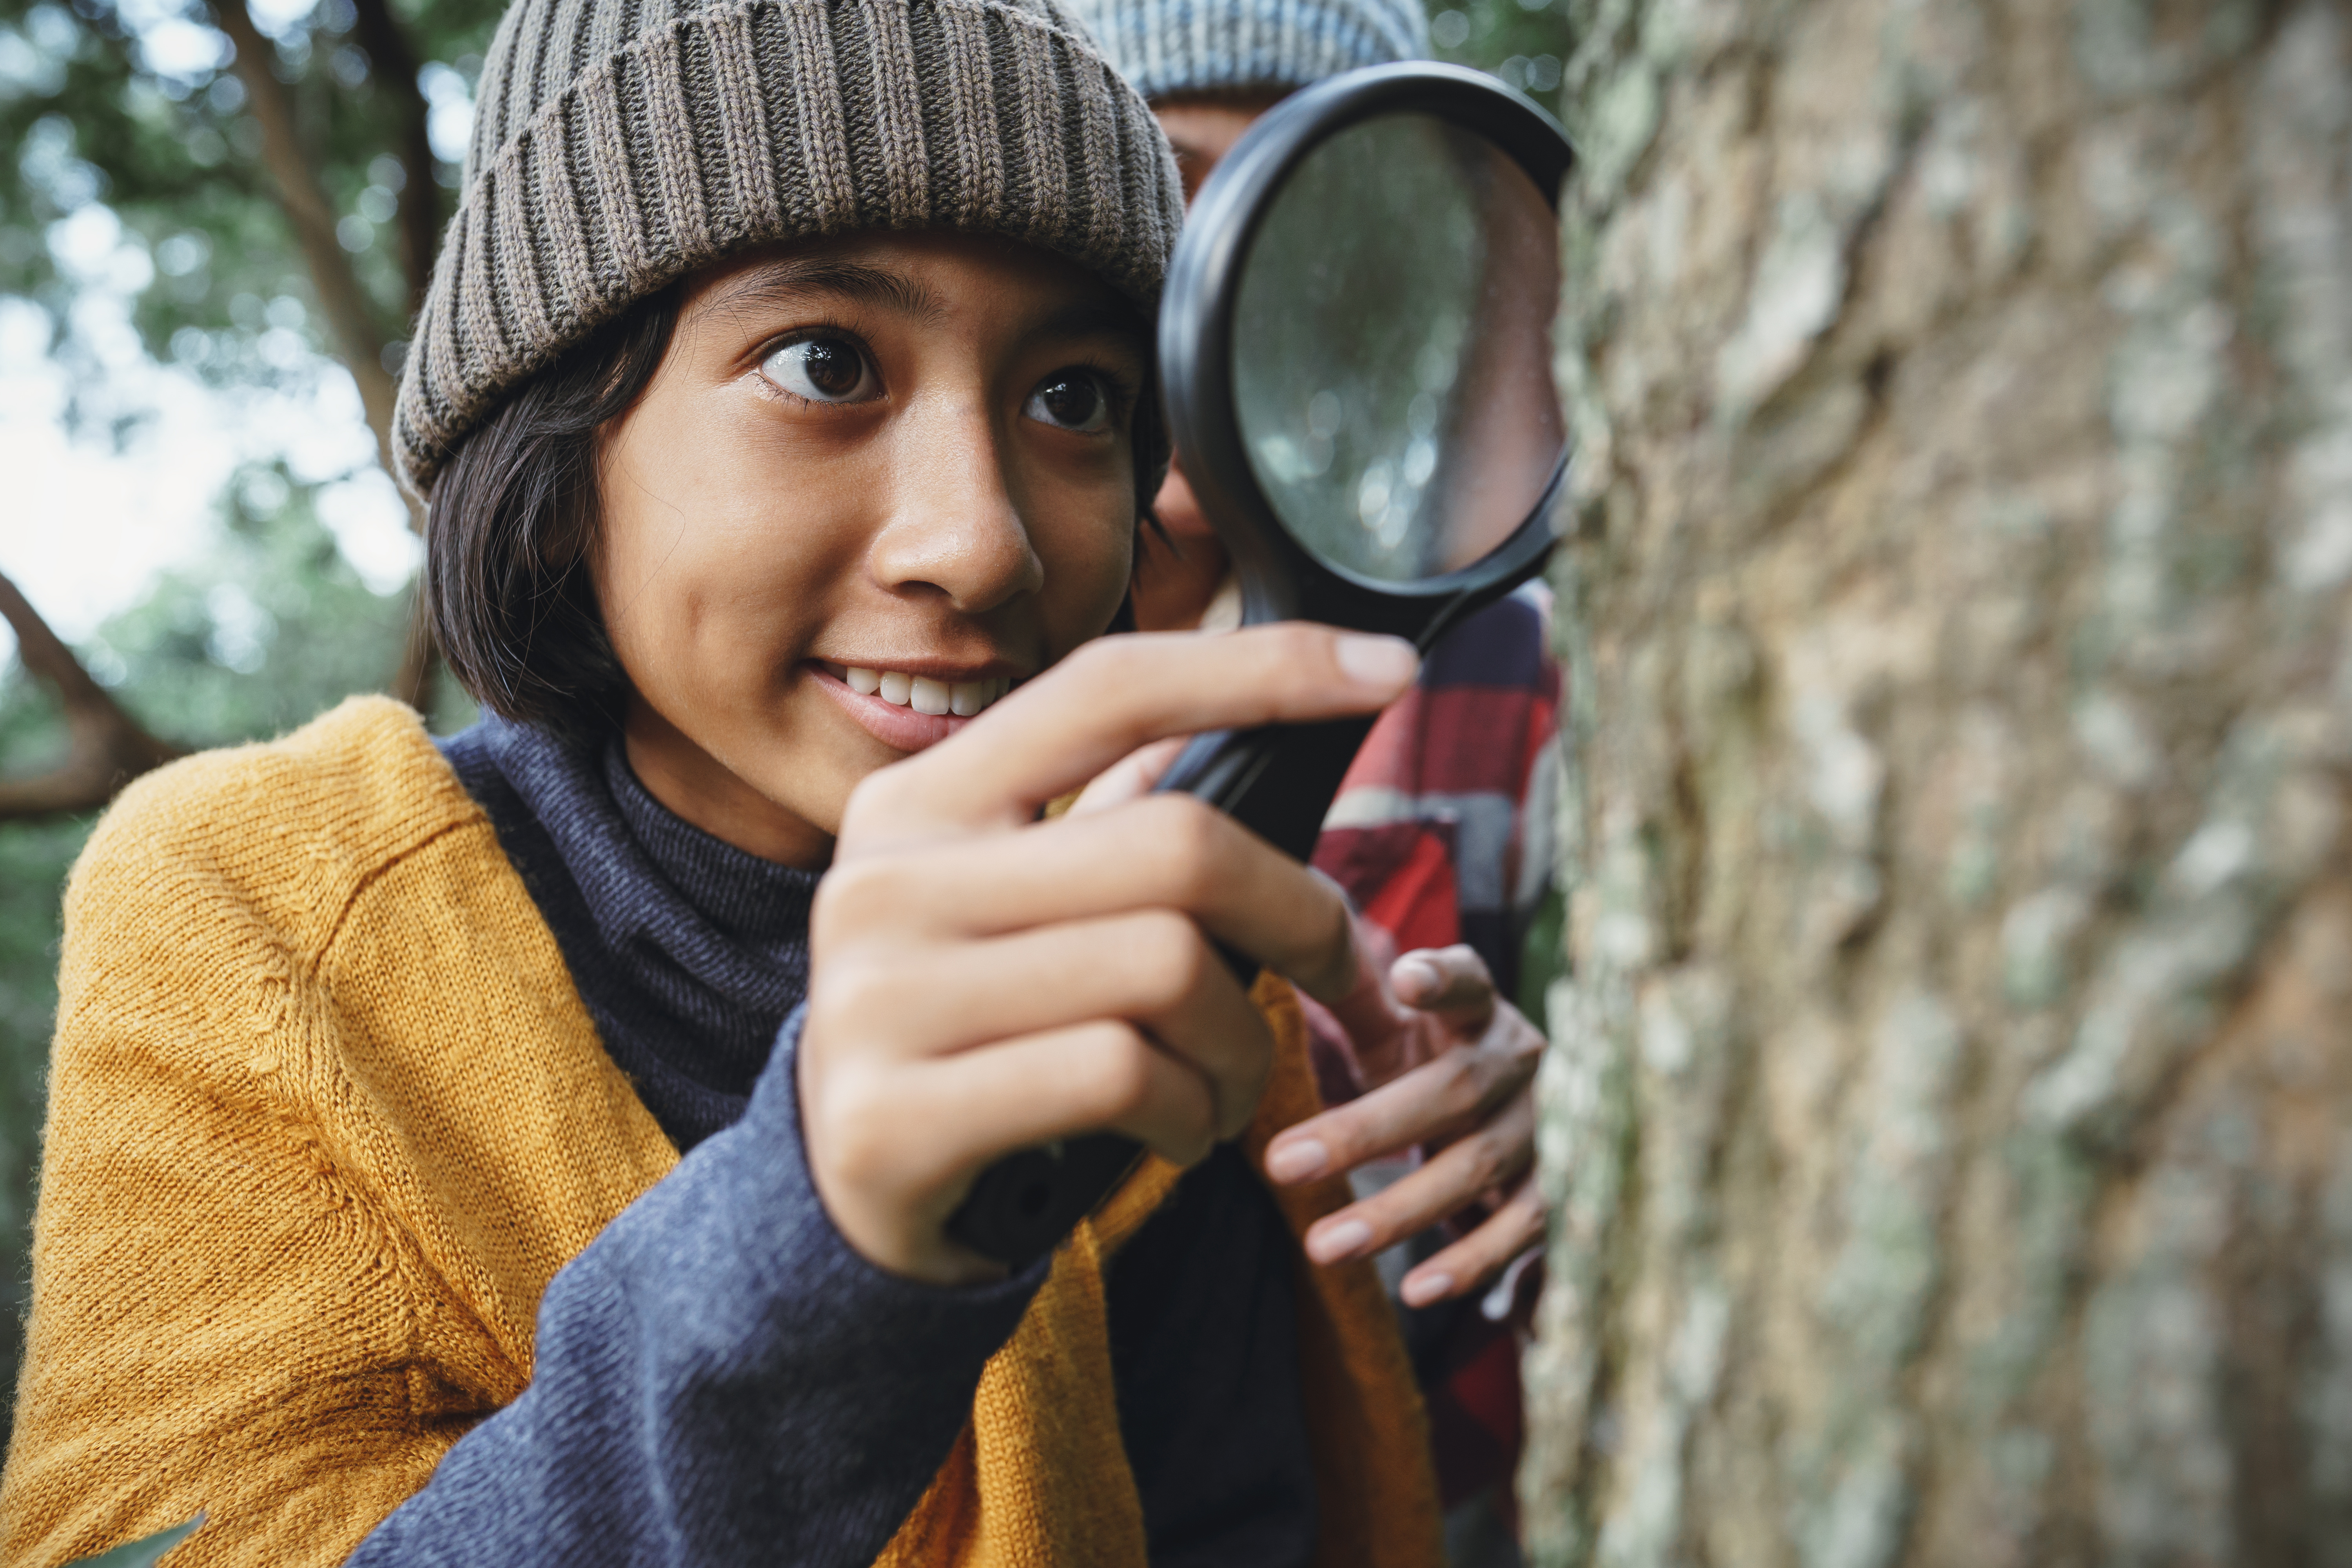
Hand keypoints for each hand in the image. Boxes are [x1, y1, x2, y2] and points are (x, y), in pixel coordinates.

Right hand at [797, 626, 1417, 1283]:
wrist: (845, 1193)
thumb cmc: (979, 1027)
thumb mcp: (1014, 902)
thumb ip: (1106, 816)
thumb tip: (1247, 714)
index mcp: (921, 800)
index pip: (1109, 689)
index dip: (1263, 668)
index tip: (1391, 668)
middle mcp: (886, 880)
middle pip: (1176, 846)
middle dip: (1298, 914)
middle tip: (1333, 969)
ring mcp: (879, 999)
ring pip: (1168, 970)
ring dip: (1246, 1044)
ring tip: (1231, 1080)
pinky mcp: (897, 1118)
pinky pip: (1122, 1076)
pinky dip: (1192, 1111)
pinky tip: (1180, 1132)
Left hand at [1262, 943, 1545, 1307]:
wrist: (1520, 1120)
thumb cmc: (1438, 1062)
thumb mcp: (1399, 1029)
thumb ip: (1355, 997)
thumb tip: (1285, 945)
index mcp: (1480, 1011)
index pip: (1469, 982)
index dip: (1442, 979)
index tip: (1405, 979)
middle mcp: (1523, 1063)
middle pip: (1452, 1091)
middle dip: (1365, 1132)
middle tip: (1281, 1164)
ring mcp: (1546, 1130)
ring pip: (1477, 1168)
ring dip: (1400, 1211)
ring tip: (1323, 1246)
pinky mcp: (1557, 1192)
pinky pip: (1516, 1230)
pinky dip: (1469, 1262)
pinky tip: (1415, 1290)